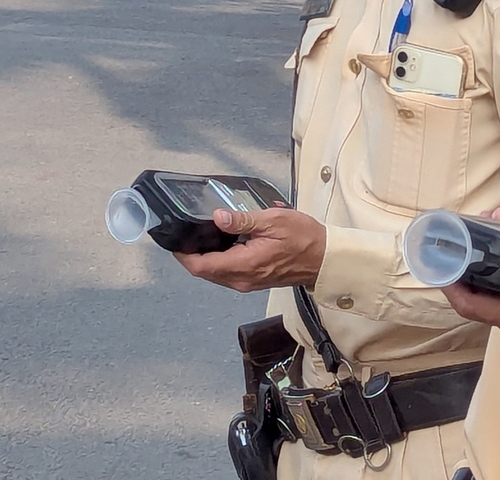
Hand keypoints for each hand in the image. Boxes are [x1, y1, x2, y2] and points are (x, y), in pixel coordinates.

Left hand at [175, 207, 326, 292]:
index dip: (184, 255)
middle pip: (205, 272)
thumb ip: (243, 220)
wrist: (324, 259)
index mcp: (243, 265)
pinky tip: (223, 242)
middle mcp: (241, 280)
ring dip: (205, 258)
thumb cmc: (303, 238)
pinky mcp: (254, 281)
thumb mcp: (273, 221)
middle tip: (187, 232)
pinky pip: (227, 274)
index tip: (176, 239)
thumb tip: (218, 217)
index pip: (201, 267)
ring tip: (203, 234)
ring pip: (215, 274)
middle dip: (191, 255)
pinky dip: (219, 260)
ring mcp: (248, 283)